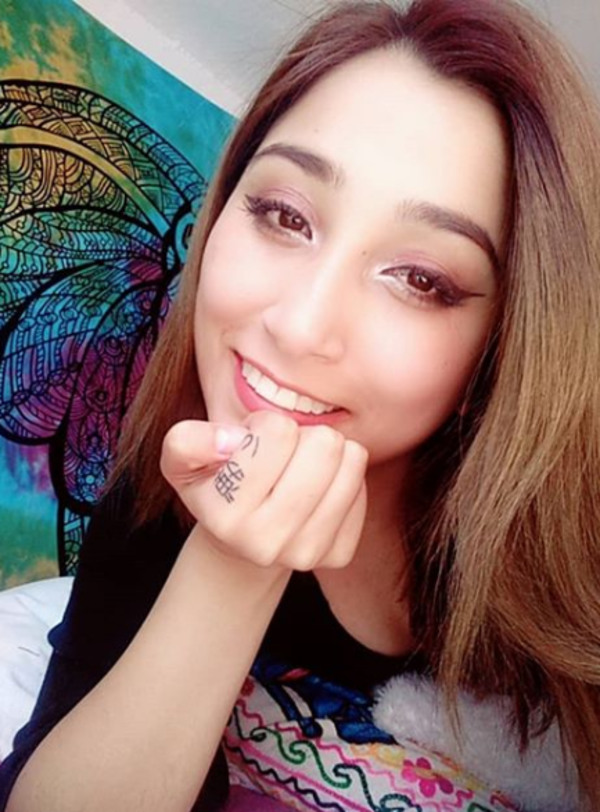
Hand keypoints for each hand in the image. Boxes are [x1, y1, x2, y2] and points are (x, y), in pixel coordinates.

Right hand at [160, 411, 367, 570]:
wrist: (239, 536)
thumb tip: (228, 442)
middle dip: (303, 434)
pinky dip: (343, 476)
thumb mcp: (183, 456)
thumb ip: (187, 440)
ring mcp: (307, 553)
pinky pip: (362, 486)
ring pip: (351, 461)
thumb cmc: (215, 482)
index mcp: (227, 517)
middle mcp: (267, 543)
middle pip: (323, 446)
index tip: (253, 442)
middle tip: (283, 452)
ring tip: (301, 464)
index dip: (266, 424)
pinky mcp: (339, 554)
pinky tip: (317, 487)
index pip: (278, 432)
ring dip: (328, 451)